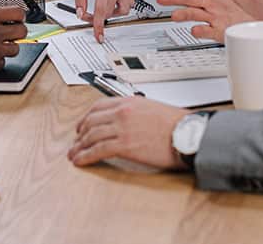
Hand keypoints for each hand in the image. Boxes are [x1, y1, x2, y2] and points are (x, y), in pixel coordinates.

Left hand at [68, 97, 189, 169]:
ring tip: (74, 154)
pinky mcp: (124, 145)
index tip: (82, 125)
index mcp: (129, 101)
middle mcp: (122, 112)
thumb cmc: (177, 124)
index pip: (98, 106)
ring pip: (91, 136)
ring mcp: (122, 128)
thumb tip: (126, 122)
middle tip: (76, 142)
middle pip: (91, 121)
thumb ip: (135, 112)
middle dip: (80, 133)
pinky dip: (85, 156)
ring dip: (79, 146)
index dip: (86, 117)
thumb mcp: (152, 108)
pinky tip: (80, 161)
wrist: (188, 133)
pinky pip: (97, 150)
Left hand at [75, 0, 133, 41]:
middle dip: (100, 18)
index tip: (98, 36)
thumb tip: (80, 11)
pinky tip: (112, 2)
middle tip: (88, 15)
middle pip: (111, 13)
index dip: (98, 26)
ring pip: (124, 10)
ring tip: (103, 10)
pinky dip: (122, 6)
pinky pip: (129, 1)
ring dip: (113, 13)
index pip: (102, 13)